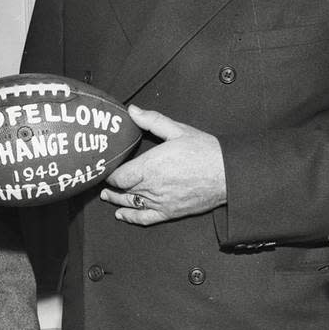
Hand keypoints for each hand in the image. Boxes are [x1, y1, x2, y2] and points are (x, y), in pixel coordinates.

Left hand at [99, 105, 225, 225]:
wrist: (227, 174)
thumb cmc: (205, 151)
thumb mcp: (177, 130)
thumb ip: (152, 120)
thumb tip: (132, 111)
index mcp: (150, 166)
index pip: (119, 175)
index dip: (110, 173)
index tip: (106, 167)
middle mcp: (152, 186)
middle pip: (122, 190)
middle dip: (111, 186)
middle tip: (102, 181)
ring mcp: (160, 202)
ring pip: (130, 203)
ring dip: (116, 200)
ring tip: (107, 196)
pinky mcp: (169, 212)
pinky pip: (144, 218)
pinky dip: (130, 217)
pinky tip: (122, 215)